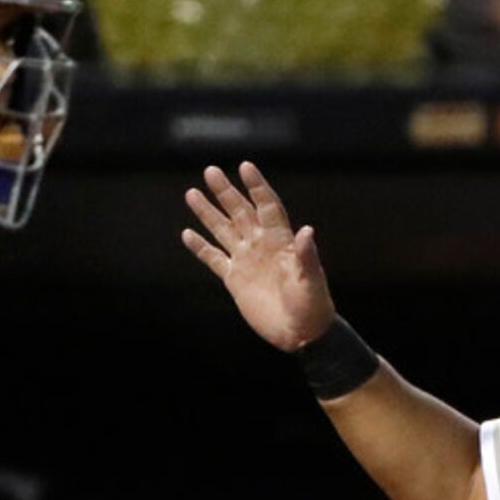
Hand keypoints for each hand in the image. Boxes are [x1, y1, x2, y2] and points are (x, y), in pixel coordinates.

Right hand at [181, 162, 336, 351]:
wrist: (300, 333)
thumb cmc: (312, 305)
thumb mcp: (312, 280)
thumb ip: (307, 255)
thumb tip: (307, 230)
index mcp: (281, 240)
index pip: (267, 206)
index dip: (256, 187)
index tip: (245, 166)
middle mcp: (261, 245)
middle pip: (240, 212)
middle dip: (226, 192)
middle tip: (211, 171)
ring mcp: (246, 260)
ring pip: (223, 230)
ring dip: (208, 213)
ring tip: (192, 194)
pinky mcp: (235, 280)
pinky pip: (214, 259)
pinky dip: (200, 248)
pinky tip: (187, 234)